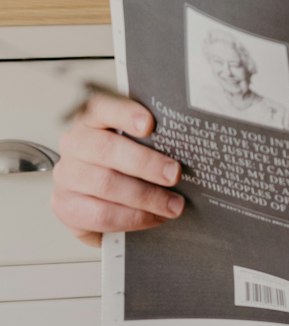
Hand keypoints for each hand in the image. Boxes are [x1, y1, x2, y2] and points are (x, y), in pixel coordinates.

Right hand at [51, 93, 185, 246]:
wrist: (100, 196)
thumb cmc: (124, 161)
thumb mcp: (135, 140)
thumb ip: (151, 136)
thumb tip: (187, 141)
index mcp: (91, 117)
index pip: (102, 106)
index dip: (125, 114)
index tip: (150, 124)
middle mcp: (74, 143)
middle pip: (107, 149)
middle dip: (146, 164)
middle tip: (174, 174)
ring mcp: (66, 175)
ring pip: (105, 185)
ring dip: (145, 197)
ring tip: (172, 205)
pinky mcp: (65, 206)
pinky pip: (99, 215)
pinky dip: (131, 218)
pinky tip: (152, 218)